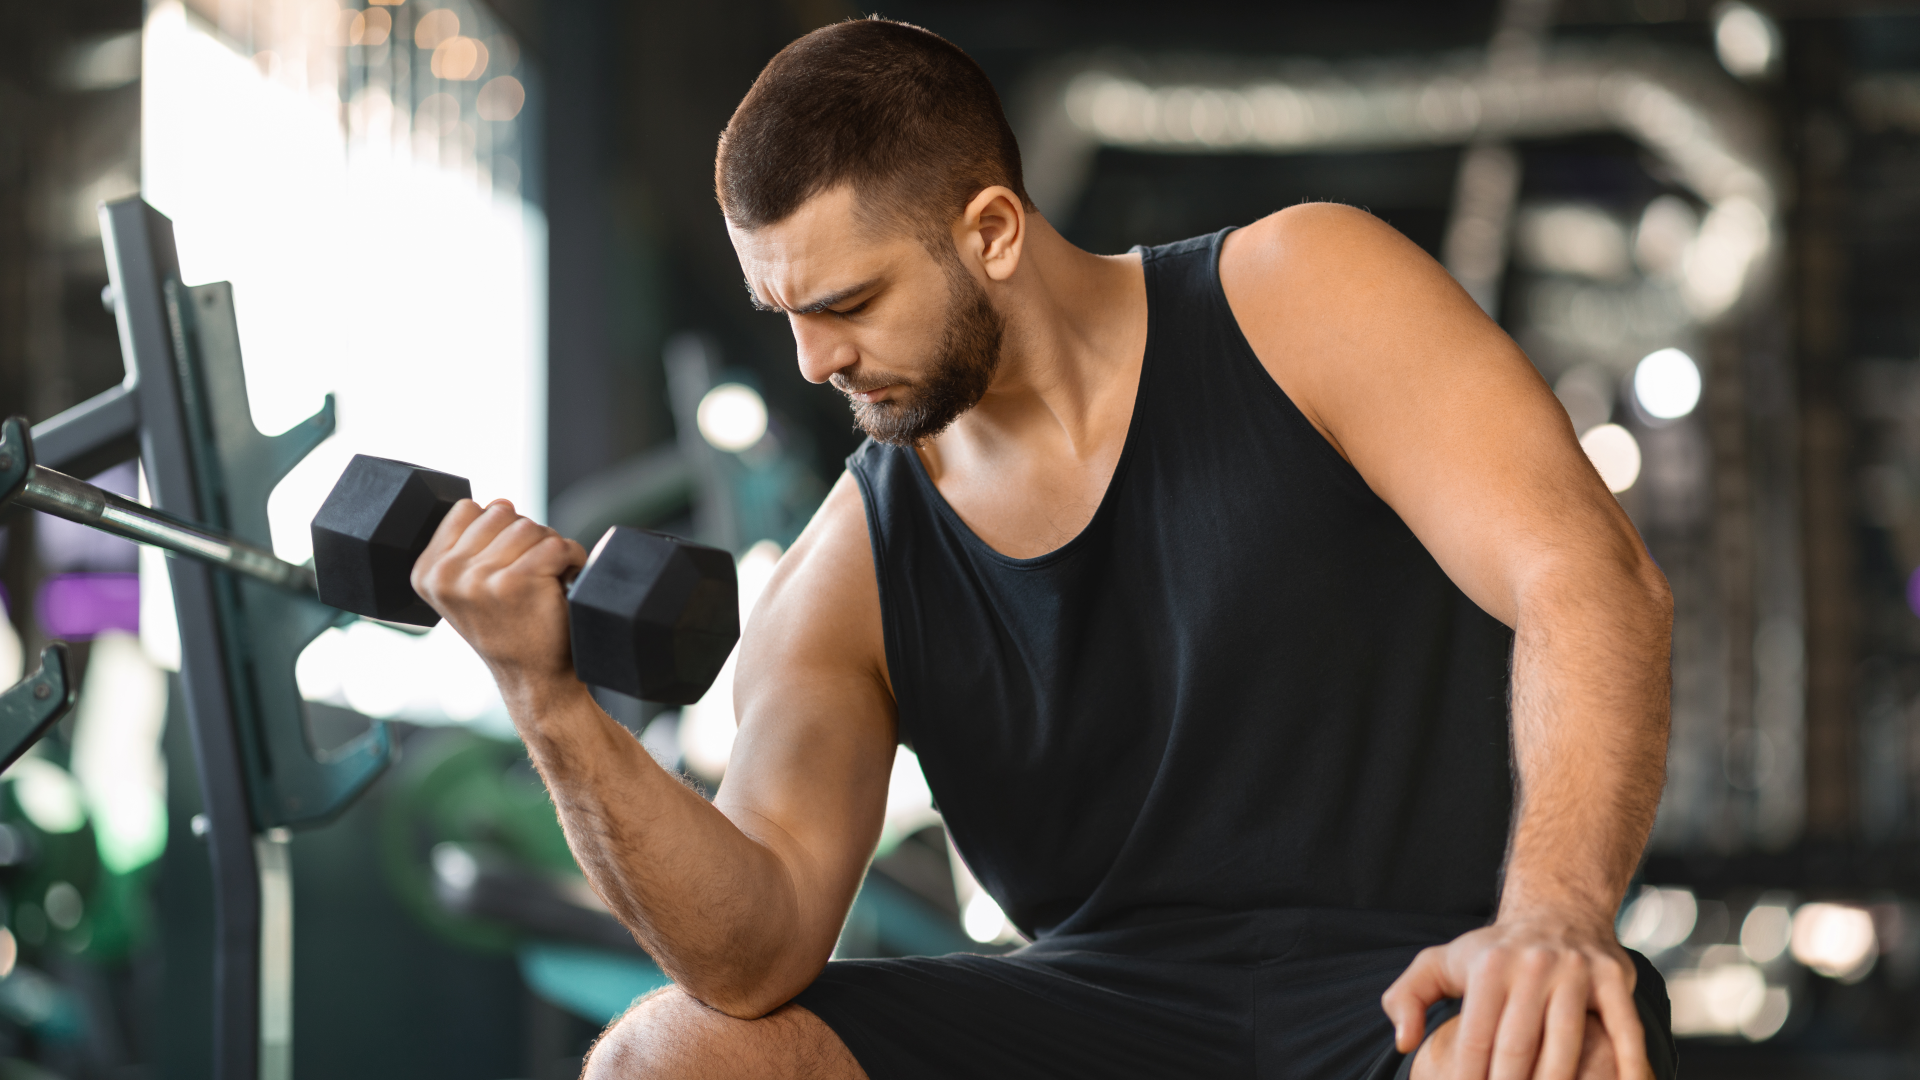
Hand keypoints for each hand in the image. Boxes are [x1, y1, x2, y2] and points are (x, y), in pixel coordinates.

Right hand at [411, 498, 588, 696]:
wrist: (534, 677)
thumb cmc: (510, 627)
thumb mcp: (468, 588)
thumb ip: (472, 544)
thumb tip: (498, 502)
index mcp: (427, 572)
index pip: (468, 509)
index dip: (498, 528)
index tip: (506, 562)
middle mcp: (446, 575)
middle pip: (501, 513)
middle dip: (526, 536)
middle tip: (532, 570)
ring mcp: (479, 579)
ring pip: (530, 526)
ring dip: (550, 547)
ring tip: (547, 578)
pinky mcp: (516, 582)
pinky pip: (556, 544)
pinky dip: (571, 558)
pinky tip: (564, 581)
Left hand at [1381, 916, 1647, 1079]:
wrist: (1557, 908)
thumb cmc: (1492, 953)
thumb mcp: (1440, 963)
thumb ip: (1408, 998)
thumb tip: (1406, 1043)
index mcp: (1488, 966)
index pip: (1476, 1037)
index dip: (1470, 1078)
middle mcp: (1532, 966)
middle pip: (1519, 1046)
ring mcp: (1576, 971)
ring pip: (1566, 1043)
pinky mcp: (1613, 978)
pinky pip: (1625, 1028)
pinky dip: (1630, 1063)